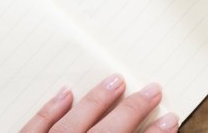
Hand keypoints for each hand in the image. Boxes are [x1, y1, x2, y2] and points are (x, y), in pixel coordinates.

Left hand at [20, 73, 177, 132]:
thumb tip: (146, 130)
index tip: (171, 119)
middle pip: (107, 132)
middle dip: (132, 110)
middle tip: (153, 90)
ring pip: (73, 124)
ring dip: (96, 101)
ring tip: (116, 81)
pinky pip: (36, 127)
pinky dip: (51, 110)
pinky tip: (65, 93)